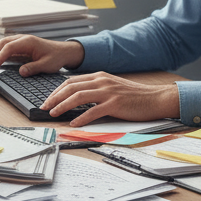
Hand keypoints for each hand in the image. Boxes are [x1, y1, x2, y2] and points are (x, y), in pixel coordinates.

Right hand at [0, 35, 84, 74]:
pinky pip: (7, 46)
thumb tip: (21, 72)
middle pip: (2, 43)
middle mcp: (23, 39)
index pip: (9, 47)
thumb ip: (33, 68)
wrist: (63, 51)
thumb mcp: (46, 65)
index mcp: (28, 42)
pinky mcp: (21, 45)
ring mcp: (21, 40)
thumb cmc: (56, 57)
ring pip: (3, 43)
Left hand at [41, 72, 180, 126]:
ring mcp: (108, 92)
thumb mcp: (112, 87)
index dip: (56, 91)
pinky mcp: (115, 104)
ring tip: (53, 114)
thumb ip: (95, 89)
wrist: (155, 98)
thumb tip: (76, 98)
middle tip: (44, 107)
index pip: (71, 81)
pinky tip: (74, 123)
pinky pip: (93, 111)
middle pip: (71, 87)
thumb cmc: (134, 96)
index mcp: (99, 76)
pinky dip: (81, 118)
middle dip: (54, 98)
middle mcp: (101, 81)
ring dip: (63, 106)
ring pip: (78, 97)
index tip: (48, 100)